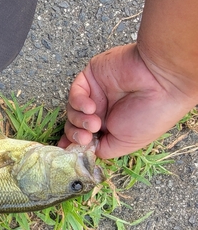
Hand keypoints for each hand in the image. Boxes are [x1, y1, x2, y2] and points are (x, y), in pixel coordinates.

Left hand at [58, 43, 195, 158]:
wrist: (162, 84)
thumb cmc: (150, 116)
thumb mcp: (125, 143)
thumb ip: (101, 148)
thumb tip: (82, 150)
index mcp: (111, 126)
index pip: (83, 136)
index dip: (73, 144)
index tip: (68, 151)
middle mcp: (102, 110)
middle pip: (74, 125)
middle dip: (75, 134)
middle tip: (86, 137)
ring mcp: (95, 93)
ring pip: (72, 111)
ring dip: (79, 120)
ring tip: (94, 123)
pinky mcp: (90, 77)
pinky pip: (74, 92)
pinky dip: (78, 103)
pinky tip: (91, 107)